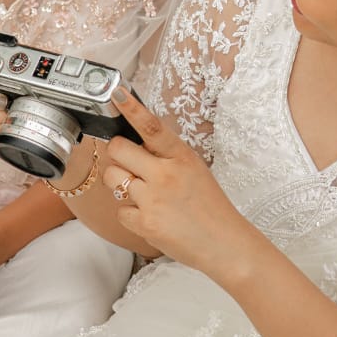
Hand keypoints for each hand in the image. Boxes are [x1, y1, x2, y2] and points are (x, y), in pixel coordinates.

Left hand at [101, 88, 256, 281]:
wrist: (224, 243)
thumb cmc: (210, 207)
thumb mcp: (195, 171)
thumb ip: (167, 157)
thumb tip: (136, 147)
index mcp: (181, 157)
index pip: (151, 127)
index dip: (131, 108)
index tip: (116, 93)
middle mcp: (165, 174)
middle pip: (118, 150)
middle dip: (118, 155)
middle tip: (128, 164)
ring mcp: (153, 199)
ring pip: (112, 177)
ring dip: (120, 183)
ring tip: (142, 193)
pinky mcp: (144, 223)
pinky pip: (120, 210)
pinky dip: (130, 215)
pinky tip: (150, 217)